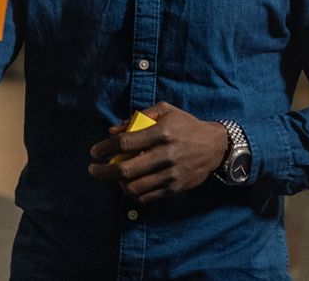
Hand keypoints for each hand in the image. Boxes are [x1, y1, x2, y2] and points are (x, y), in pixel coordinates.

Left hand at [87, 102, 227, 203]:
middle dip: (103, 171)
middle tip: (93, 169)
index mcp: (162, 132)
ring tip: (114, 177)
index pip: (125, 143)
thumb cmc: (185, 125)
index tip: (94, 152)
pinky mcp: (175, 188)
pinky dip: (133, 193)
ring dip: (118, 183)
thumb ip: (137, 117)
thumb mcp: (165, 111)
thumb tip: (112, 131)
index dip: (104, 148)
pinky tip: (129, 185)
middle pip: (126, 169)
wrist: (215, 146)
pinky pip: (147, 197)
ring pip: (134, 187)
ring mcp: (171, 174)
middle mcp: (166, 155)